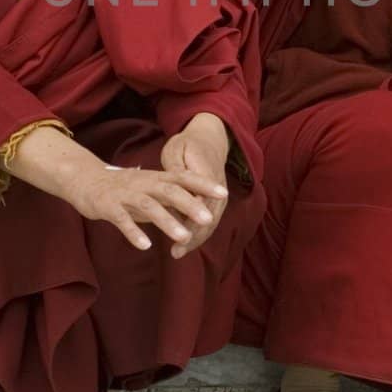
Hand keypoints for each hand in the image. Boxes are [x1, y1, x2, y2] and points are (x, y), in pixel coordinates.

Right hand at [70, 161, 226, 254]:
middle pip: (169, 191)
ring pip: (149, 206)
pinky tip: (145, 245)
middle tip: (208, 219)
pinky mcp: (108, 206)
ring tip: (184, 236)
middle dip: (190, 204)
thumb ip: (169, 199)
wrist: (84, 180)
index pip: (183, 178)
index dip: (203, 184)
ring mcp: (125, 194)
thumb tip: (196, 212)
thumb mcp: (149, 189)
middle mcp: (143, 184)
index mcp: (154, 178)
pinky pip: (122, 220)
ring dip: (167, 221)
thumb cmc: (122, 188)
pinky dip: (133, 232)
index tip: (223, 193)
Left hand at [159, 113, 231, 258]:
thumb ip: (174, 170)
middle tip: (176, 252)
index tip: (177, 236)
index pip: (201, 203)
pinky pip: (210, 220)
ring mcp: (220, 196)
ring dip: (196, 239)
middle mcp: (218, 188)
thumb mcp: (176, 150)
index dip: (191, 221)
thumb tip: (172, 191)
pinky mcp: (216, 201)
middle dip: (194, 237)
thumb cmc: (188, 144)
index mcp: (207, 174)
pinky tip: (185, 244)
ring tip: (178, 252)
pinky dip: (199, 234)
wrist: (210, 138)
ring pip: (212, 223)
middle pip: (210, 218)